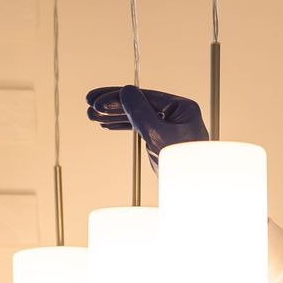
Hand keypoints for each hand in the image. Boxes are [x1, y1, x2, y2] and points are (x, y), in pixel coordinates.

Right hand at [85, 86, 208, 167]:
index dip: (119, 97)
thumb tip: (126, 91)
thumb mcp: (159, 136)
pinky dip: (123, 126)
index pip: (145, 97)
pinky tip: (107, 124)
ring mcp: (169, 126)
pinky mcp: (162, 139)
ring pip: (137, 116)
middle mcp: (176, 114)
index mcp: (182, 108)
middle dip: (113, 105)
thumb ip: (141, 113)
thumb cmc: (184, 166)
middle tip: (89, 104)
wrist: (192, 191)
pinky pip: (139, 128)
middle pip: (139, 104)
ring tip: (92, 116)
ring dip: (113, 115)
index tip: (97, 101)